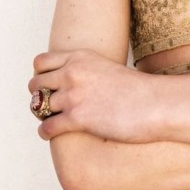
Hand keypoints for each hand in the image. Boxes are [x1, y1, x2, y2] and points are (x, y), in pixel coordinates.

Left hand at [29, 49, 161, 141]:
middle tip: (48, 104)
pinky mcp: (77, 118)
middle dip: (39, 95)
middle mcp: (73, 72)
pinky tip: (52, 133)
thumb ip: (86, 72)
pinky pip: (46, 127)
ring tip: (51, 119)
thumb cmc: (137, 90)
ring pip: (38, 106)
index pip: (41, 61)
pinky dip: (45, 132)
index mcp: (81, 57)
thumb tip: (71, 85)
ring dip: (42, 115)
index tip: (47, 84)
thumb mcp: (107, 69)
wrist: (154, 103)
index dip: (40, 74)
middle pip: (35, 83)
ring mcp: (73, 95)